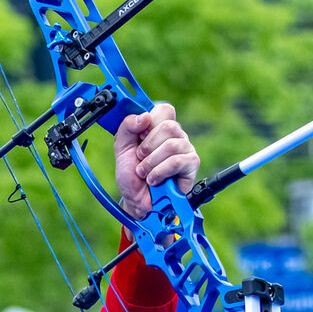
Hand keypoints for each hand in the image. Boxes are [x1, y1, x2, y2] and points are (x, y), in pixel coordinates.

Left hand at [113, 103, 198, 220]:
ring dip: (151, 163)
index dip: (150, 122)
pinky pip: (176, 161)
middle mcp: (175, 135)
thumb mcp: (121, 149)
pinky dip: (159, 172)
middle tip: (140, 160)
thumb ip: (127, 128)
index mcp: (160, 128)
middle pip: (168, 126)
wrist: (136, 202)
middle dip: (147, 147)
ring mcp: (186, 148)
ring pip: (171, 144)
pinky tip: (154, 180)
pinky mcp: (191, 164)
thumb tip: (144, 116)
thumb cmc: (132, 176)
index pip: (164, 110)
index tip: (139, 137)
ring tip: (145, 173)